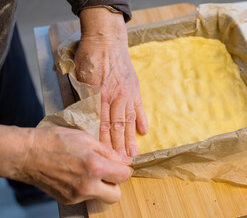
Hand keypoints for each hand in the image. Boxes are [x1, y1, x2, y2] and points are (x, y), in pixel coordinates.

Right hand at [8, 126, 132, 203]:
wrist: (27, 153)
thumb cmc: (54, 141)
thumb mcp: (86, 138)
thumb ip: (108, 151)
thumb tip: (123, 160)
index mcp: (95, 167)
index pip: (123, 176)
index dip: (125, 169)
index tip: (122, 166)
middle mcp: (87, 185)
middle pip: (115, 195)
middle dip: (115, 184)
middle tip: (108, 172)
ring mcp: (76, 195)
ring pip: (100, 197)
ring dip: (100, 186)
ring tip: (88, 170)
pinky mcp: (67, 200)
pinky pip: (85, 197)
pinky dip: (87, 188)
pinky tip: (77, 175)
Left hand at [75, 8, 147, 156]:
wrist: (106, 39)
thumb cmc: (90, 56)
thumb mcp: (79, 76)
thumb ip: (83, 97)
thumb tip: (82, 117)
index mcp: (99, 95)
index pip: (102, 124)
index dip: (105, 143)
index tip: (106, 157)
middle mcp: (115, 97)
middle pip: (117, 126)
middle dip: (119, 146)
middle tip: (122, 163)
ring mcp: (127, 93)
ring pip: (129, 120)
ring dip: (131, 138)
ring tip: (134, 153)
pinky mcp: (135, 88)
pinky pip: (139, 107)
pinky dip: (142, 119)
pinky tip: (144, 130)